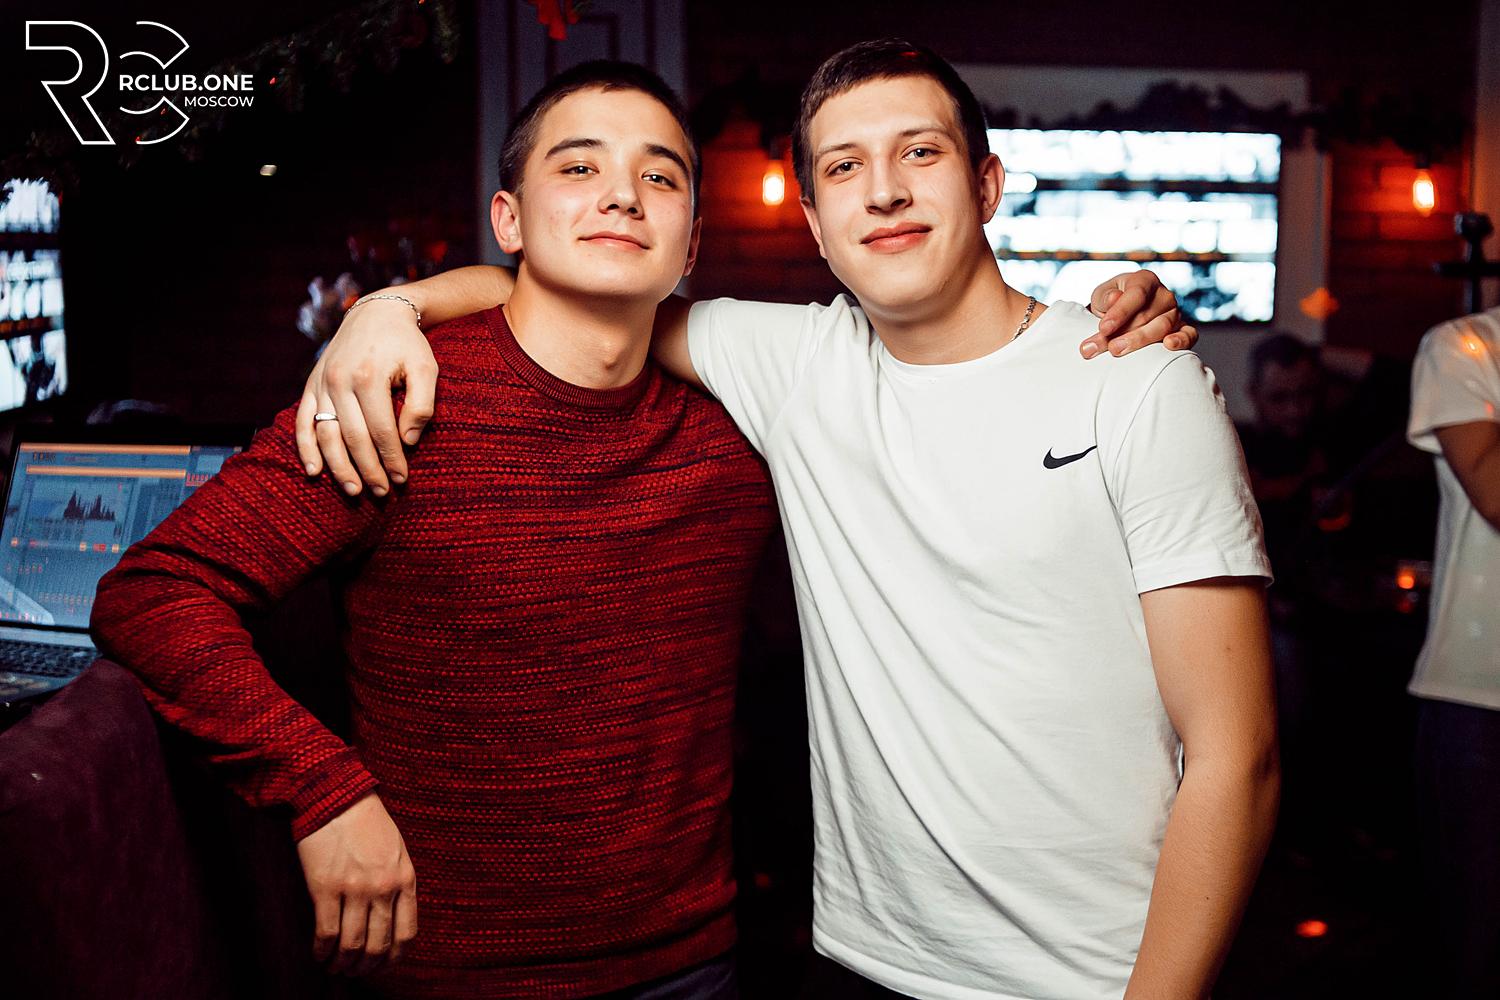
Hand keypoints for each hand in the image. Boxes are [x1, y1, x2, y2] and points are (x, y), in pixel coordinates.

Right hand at [295, 296, 437, 496]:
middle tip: (381, 493)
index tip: (402, 479)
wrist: (376, 312)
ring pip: (326, 434)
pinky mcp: (311, 384)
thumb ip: (422, 404)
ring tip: (354, 490)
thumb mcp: (426, 367)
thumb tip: (408, 441)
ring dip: (339, 467)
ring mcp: (322, 383)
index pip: (382, 431)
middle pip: (353, 438)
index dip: (392, 459)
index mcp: (370, 377)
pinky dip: (306, 448)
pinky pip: (303, 421)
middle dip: (368, 470)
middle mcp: (340, 381)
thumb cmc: (407, 343)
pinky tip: (314, 471)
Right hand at [296, 793, 417, 975]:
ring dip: (342, 964)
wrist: (336, 796)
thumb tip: (392, 919)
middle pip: (378, 945)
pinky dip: (322, 950)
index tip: (382, 965)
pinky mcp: (325, 888)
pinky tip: (318, 954)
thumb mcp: (397, 851)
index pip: (406, 933)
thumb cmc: (367, 822)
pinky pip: (326, 932)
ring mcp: (354, 889)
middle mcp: (383, 888)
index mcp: (405, 879)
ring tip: (335, 967)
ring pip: (351, 945)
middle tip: (354, 972)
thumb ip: (398, 884)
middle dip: (365, 966)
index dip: (393, 957)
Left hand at [1079, 270, 1197, 359]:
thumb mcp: (1101, 296)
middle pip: (1145, 316)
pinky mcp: (1182, 329)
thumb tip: (1113, 299)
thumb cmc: (1110, 304)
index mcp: (1144, 280)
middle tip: (1102, 347)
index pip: (1136, 295)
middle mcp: (1163, 295)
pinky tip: (1169, 345)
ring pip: (1161, 327)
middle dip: (1121, 333)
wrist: (1122, 315)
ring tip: (1116, 351)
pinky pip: (1189, 335)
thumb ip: (1104, 297)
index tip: (1103, 328)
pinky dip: (1181, 340)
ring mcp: (1174, 312)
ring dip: (1138, 341)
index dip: (1120, 312)